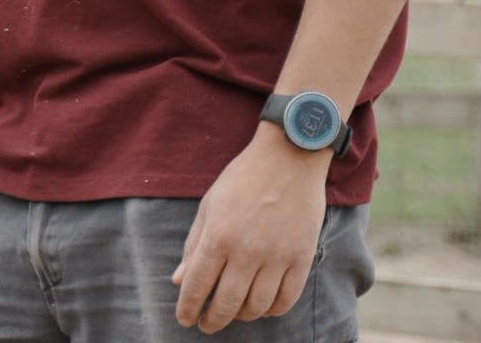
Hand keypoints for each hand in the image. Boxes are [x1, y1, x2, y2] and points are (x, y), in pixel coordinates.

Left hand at [172, 127, 328, 332]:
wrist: (288, 157)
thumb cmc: (243, 178)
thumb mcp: (210, 204)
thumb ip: (194, 243)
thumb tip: (179, 280)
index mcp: (218, 235)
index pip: (197, 285)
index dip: (187, 308)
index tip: (184, 319)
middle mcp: (246, 250)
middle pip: (226, 304)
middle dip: (212, 320)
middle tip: (206, 324)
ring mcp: (277, 256)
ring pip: (256, 307)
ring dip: (241, 316)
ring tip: (233, 312)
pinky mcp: (301, 258)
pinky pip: (286, 300)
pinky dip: (271, 310)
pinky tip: (261, 305)